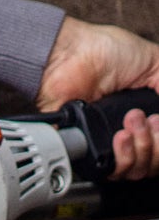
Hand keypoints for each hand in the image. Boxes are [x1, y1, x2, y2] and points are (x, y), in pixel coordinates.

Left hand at [37, 15, 158, 179]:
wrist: (69, 53)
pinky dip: (124, 157)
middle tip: (149, 121)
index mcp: (142, 113)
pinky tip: (121, 136)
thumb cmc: (100, 49)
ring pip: (139, 170)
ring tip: (131, 121)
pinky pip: (111, 170)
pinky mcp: (88, 145)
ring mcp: (107, 140)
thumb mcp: (152, 60)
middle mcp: (127, 129)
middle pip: (155, 161)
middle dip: (158, 144)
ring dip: (144, 147)